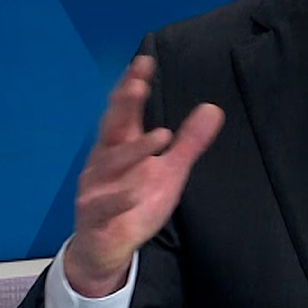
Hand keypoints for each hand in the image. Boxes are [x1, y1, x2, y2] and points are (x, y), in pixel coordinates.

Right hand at [63, 56, 223, 296]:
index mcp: (120, 145)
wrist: (106, 246)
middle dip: (124, 106)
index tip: (144, 61)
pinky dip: (119, 197)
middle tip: (138, 85)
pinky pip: (105, 204)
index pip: (125, 110)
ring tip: (162, 135)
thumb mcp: (169, 171)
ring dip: (135, 149)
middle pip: (112, 127)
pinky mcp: (94, 215)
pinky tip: (135, 190)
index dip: (132, 86)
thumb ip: (189, 142)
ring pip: (112, 164)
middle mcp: (104, 160)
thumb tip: (213, 108)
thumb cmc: (135, 200)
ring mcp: (95, 187)